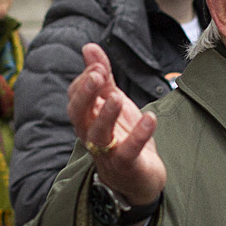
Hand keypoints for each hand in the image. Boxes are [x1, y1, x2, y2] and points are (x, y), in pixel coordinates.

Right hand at [66, 43, 164, 208]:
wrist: (139, 178)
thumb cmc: (122, 136)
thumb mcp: (114, 102)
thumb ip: (102, 77)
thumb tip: (88, 47)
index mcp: (87, 118)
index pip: (75, 97)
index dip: (84, 81)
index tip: (97, 64)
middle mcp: (91, 134)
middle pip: (78, 115)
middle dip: (86, 94)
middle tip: (98, 75)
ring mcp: (107, 152)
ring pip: (98, 134)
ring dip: (107, 115)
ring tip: (118, 98)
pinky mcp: (126, 165)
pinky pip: (128, 151)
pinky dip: (139, 135)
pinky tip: (150, 118)